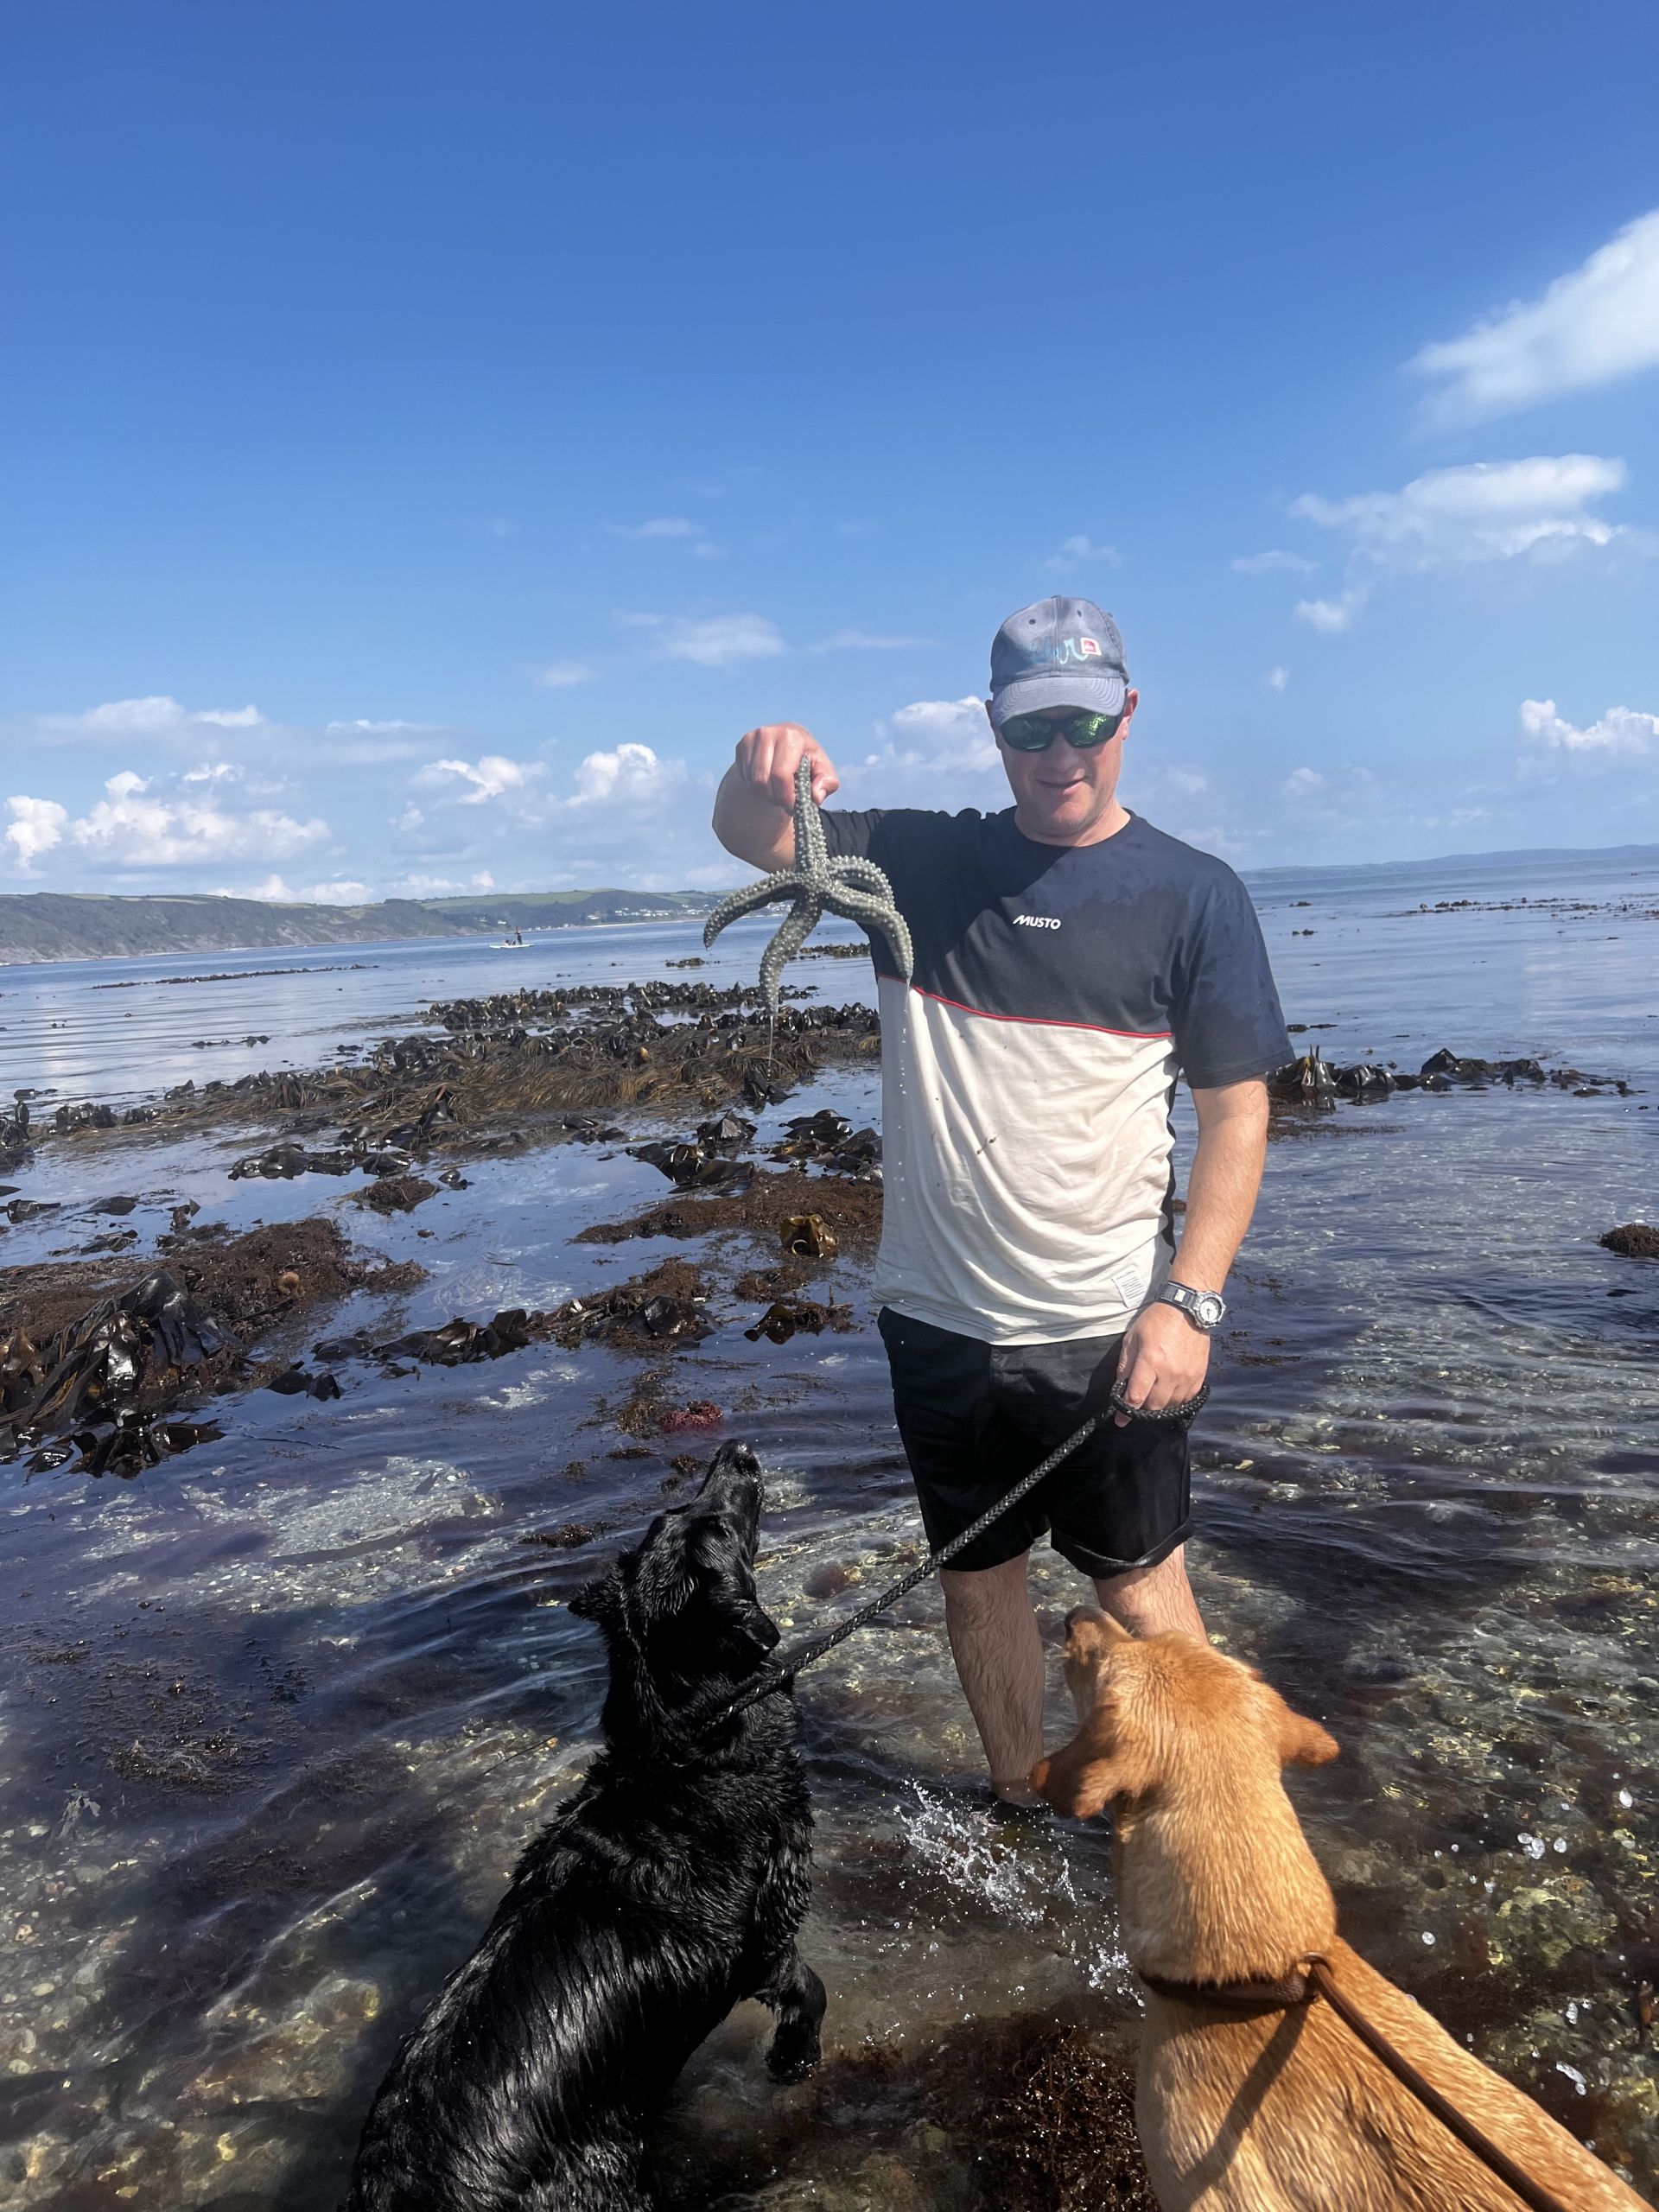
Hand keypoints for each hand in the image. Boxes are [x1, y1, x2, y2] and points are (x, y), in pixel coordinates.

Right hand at [735, 723, 839, 812]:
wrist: (788, 745)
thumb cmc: (808, 761)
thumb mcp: (823, 771)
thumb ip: (827, 784)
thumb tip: (816, 796)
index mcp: (791, 736)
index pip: (781, 775)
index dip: (786, 797)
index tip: (792, 807)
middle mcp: (768, 733)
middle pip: (763, 780)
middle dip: (775, 797)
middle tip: (784, 801)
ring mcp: (752, 738)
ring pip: (752, 781)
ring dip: (765, 794)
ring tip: (777, 791)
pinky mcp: (741, 745)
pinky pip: (744, 777)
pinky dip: (756, 787)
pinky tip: (767, 781)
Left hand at [1112, 1304, 1210, 1426]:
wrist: (1188, 1308)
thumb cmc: (1157, 1320)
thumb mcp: (1133, 1338)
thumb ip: (1125, 1364)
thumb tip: (1121, 1386)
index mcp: (1150, 1362)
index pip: (1136, 1397)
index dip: (1125, 1412)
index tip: (1120, 1420)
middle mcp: (1169, 1373)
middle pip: (1154, 1406)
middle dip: (1142, 1410)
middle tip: (1137, 1406)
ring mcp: (1186, 1376)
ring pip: (1171, 1406)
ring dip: (1159, 1407)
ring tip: (1152, 1402)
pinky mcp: (1199, 1376)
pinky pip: (1187, 1400)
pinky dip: (1176, 1403)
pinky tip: (1169, 1397)